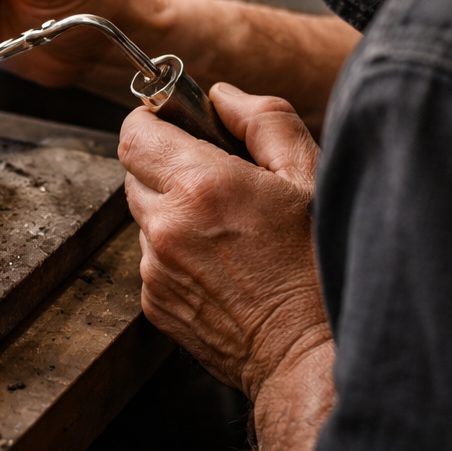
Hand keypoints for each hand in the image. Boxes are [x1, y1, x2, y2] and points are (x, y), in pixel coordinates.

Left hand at [121, 84, 333, 450]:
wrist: (308, 354)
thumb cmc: (317, 267)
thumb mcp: (308, 177)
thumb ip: (263, 120)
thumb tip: (222, 96)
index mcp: (200, 185)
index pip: (133, 131)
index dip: (154, 120)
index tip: (178, 123)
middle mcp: (166, 226)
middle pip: (135, 170)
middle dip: (167, 164)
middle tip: (216, 179)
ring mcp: (155, 268)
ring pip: (143, 215)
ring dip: (171, 210)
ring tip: (226, 229)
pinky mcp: (154, 302)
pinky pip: (151, 256)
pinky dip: (175, 251)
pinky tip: (221, 263)